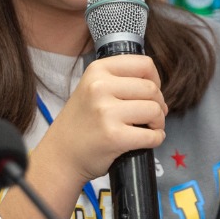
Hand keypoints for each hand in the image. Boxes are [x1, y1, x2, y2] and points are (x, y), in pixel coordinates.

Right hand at [36, 54, 166, 185]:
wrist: (61, 154)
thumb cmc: (82, 123)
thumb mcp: (92, 88)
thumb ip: (120, 81)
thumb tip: (158, 91)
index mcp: (97, 70)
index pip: (144, 64)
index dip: (155, 80)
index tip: (149, 94)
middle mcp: (99, 87)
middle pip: (152, 89)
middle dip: (158, 104)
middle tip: (150, 116)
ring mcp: (106, 112)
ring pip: (154, 110)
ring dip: (158, 122)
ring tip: (147, 128)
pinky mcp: (114, 136)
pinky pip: (152, 135)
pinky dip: (156, 139)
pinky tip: (146, 140)